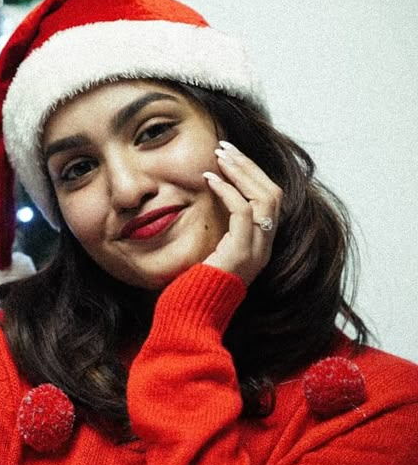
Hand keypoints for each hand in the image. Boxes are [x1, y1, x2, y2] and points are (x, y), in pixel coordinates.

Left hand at [202, 140, 281, 285]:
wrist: (192, 317)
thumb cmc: (193, 287)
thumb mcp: (211, 253)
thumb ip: (218, 231)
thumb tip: (207, 202)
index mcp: (260, 246)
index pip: (270, 201)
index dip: (253, 175)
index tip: (231, 157)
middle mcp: (264, 247)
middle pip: (273, 194)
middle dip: (249, 166)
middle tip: (225, 147)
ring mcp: (256, 251)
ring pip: (264, 198)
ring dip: (242, 172)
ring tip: (220, 156)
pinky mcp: (241, 254)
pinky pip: (243, 213)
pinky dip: (228, 191)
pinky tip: (210, 180)